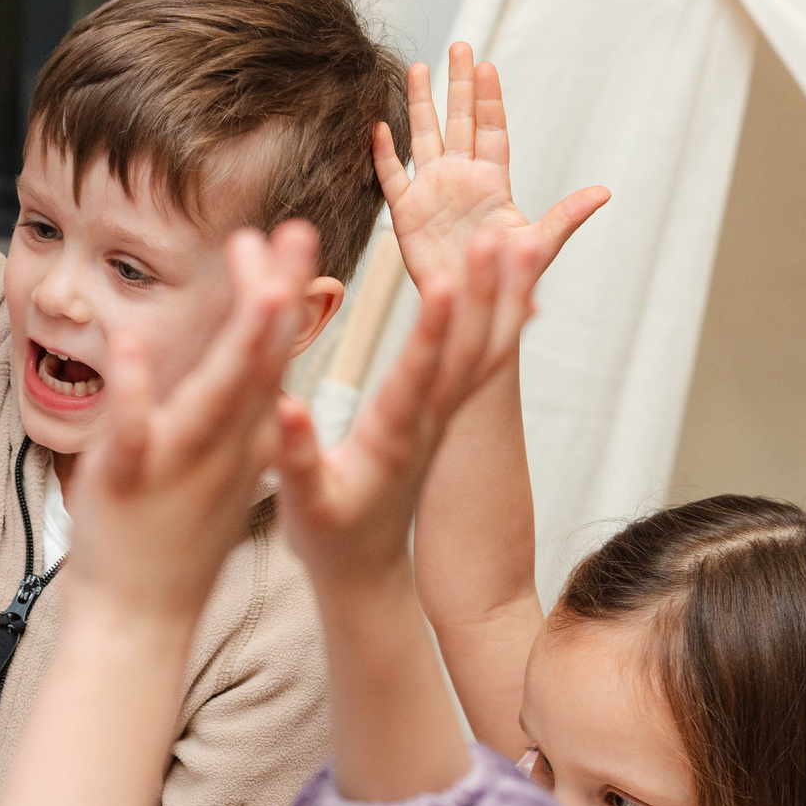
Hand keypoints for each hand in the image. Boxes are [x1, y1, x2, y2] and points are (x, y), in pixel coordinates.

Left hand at [65, 223, 319, 626]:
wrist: (141, 615)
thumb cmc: (176, 533)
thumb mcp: (219, 462)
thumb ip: (231, 405)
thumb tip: (240, 356)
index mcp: (248, 437)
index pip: (276, 354)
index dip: (288, 294)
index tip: (296, 234)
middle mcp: (226, 445)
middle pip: (262, 362)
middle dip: (282, 295)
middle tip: (301, 232)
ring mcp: (180, 462)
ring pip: (216, 393)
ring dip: (240, 338)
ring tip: (261, 284)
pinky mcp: (129, 479)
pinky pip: (133, 430)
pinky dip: (134, 390)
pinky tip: (131, 346)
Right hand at [275, 227, 544, 598]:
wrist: (365, 572)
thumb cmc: (329, 539)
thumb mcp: (304, 506)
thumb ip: (295, 459)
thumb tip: (284, 409)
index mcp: (392, 439)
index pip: (418, 376)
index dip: (432, 330)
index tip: (445, 282)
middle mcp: (428, 422)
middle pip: (466, 351)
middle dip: (483, 291)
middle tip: (500, 232)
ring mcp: (443, 416)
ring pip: (485, 348)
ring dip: (504, 294)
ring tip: (521, 237)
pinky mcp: (444, 412)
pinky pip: (482, 356)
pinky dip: (501, 314)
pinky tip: (512, 280)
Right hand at [377, 43, 607, 296]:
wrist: (469, 306)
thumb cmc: (504, 279)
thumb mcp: (538, 245)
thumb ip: (567, 216)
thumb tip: (605, 192)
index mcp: (492, 182)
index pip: (491, 129)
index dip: (489, 98)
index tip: (487, 66)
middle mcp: (460, 178)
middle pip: (459, 121)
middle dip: (458, 84)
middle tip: (460, 45)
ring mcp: (431, 192)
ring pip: (424, 137)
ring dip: (421, 103)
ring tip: (419, 67)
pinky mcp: (405, 214)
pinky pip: (391, 176)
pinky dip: (385, 152)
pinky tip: (379, 126)